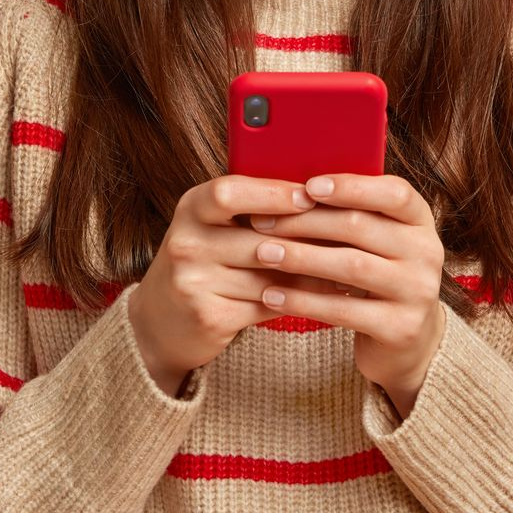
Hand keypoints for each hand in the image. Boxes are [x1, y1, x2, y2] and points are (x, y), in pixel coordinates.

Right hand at [127, 175, 350, 388]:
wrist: (161, 321)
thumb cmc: (204, 261)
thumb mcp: (213, 226)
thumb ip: (252, 208)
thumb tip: (318, 191)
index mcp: (191, 208)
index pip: (228, 192)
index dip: (271, 193)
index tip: (310, 196)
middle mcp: (186, 243)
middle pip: (257, 238)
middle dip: (306, 238)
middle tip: (351, 234)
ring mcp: (193, 283)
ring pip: (269, 275)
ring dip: (314, 272)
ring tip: (352, 266)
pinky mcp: (209, 317)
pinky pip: (268, 305)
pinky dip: (302, 299)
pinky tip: (330, 295)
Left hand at [248, 173, 447, 405]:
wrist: (407, 339)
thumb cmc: (376, 274)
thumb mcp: (376, 239)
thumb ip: (350, 212)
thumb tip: (289, 187)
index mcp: (420, 220)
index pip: (395, 192)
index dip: (351, 186)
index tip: (308, 186)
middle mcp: (427, 252)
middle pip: (360, 226)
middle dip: (305, 221)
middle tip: (261, 222)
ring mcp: (417, 291)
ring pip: (350, 266)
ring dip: (300, 258)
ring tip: (263, 253)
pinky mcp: (401, 328)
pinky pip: (344, 309)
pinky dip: (303, 301)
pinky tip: (272, 295)